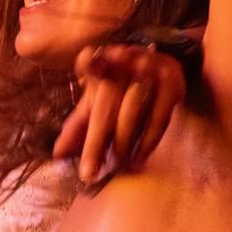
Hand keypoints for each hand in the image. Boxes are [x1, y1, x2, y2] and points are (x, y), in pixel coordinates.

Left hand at [54, 41, 188, 181]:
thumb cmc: (120, 88)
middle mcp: (126, 58)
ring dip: (123, 143)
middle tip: (89, 173)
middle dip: (96, 141)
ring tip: (115, 167)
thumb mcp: (98, 100)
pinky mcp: (172, 82)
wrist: (158, 69)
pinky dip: (148, 141)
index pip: (90, 60)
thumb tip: (58, 153)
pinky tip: (139, 158)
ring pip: (133, 110)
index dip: (89, 63)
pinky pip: (159, 117)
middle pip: (108, 101)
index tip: (87, 67)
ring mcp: (151, 68)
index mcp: (102, 58)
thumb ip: (79, 124)